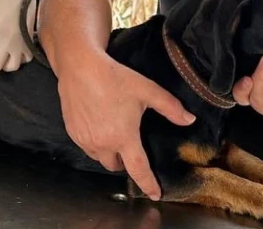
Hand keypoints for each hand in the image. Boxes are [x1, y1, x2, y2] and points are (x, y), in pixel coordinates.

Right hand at [57, 52, 195, 200]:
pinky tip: (98, 126)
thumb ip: (170, 108)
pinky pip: (87, 147)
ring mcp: (85, 140)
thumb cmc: (114, 77)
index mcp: (124, 137)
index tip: (155, 195)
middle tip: (130, 146)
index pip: (138, 169)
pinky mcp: (72, 133)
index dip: (148, 184)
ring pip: (100, 158)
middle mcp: (103, 143)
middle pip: (116, 167)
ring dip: (108, 153)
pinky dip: (94, 144)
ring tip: (113, 135)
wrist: (80, 67)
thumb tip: (190, 120)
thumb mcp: (147, 90)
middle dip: (125, 162)